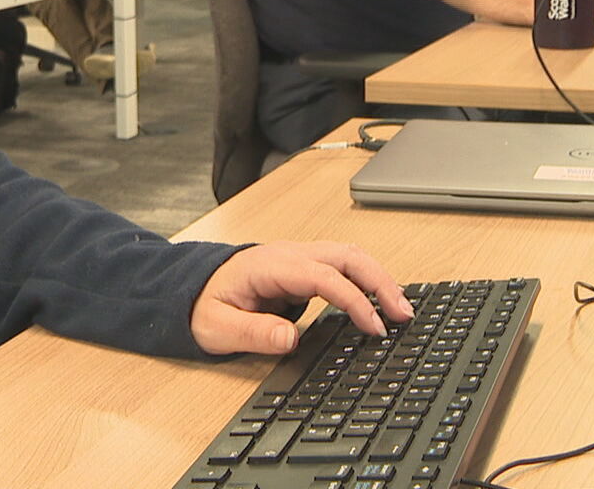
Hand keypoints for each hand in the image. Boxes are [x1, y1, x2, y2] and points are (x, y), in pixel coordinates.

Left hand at [191, 241, 413, 355]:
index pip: (324, 276)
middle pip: (347, 256)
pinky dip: (367, 279)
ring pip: (350, 257)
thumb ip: (252, 333)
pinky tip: (380, 300)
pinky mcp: (304, 267)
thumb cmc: (203, 306)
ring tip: (400, 310)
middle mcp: (289, 255)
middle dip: (380, 282)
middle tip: (403, 315)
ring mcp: (298, 258)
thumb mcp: (216, 327)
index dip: (353, 300)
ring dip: (378, 278)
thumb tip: (289, 338)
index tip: (373, 327)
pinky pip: (343, 266)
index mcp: (270, 266)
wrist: (191, 288)